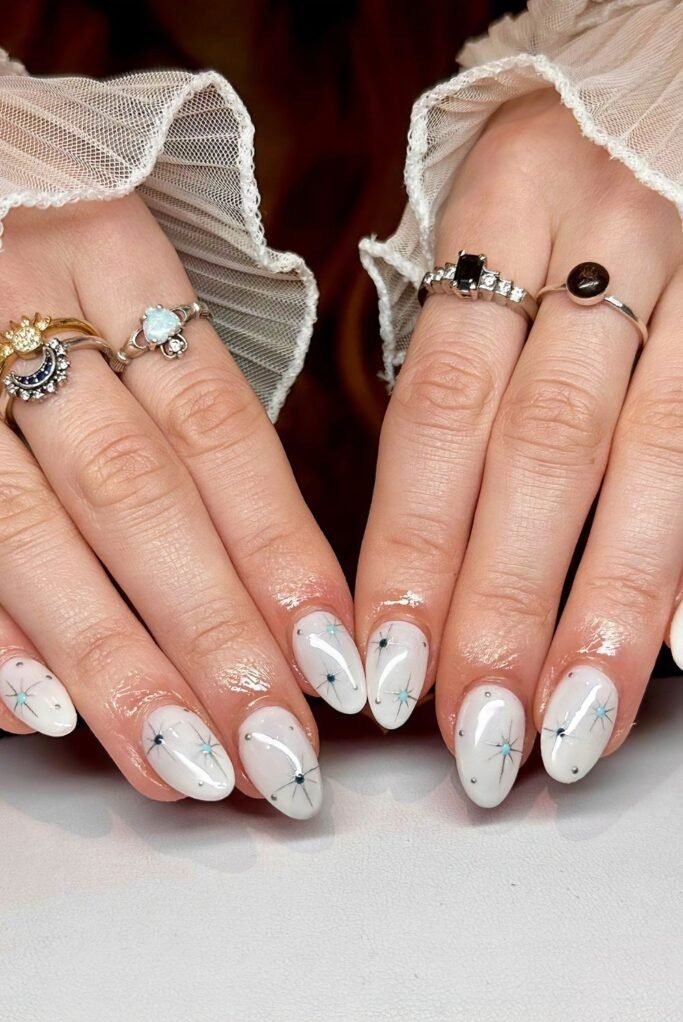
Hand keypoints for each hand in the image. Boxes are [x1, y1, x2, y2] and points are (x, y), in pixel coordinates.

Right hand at [0, 195, 365, 817]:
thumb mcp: (123, 274)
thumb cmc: (38, 236)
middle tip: (277, 748)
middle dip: (211, 632)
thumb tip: (277, 578)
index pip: (219, 429)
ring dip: (110, 659)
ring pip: (34, 531)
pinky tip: (40, 714)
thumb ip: (187, 398)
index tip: (334, 661)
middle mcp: (23, 305)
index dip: (279, 551)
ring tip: (184, 760)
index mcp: (113, 256)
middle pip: (137, 493)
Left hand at [356, 90, 681, 804]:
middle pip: (545, 448)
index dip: (412, 544)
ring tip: (569, 719)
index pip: (442, 405)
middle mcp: (607, 236)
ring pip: (654, 459)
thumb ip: (454, 371)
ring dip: (608, 604)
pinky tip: (670, 646)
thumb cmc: (551, 183)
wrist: (663, 86)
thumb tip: (424, 557)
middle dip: (505, 603)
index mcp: (503, 208)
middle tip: (474, 727)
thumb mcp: (480, 232)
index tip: (384, 662)